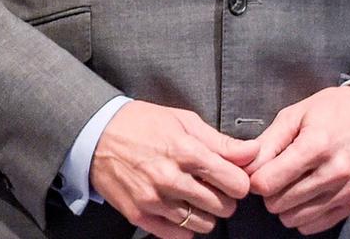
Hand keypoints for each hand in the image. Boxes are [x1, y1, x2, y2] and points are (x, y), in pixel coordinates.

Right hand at [89, 100, 256, 238]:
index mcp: (187, 152)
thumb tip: (253, 152)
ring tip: (199, 198)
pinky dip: (185, 228)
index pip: (235, 182)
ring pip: (202, 224)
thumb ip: (221, 142)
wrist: (96, 135)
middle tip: (217, 188)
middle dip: (226, 198)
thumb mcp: (185, 121)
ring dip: (207, 214)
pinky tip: (182, 210)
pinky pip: (177, 236)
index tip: (235, 178)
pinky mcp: (139, 215)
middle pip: (222, 206)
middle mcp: (171, 179)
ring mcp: (154, 200)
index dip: (241, 182)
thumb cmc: (143, 124)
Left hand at [245, 85, 349, 233]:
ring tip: (295, 183)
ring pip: (293, 218)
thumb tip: (246, 168)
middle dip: (271, 191)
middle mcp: (334, 171)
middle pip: (278, 204)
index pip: (266, 183)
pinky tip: (308, 195)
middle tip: (280, 174)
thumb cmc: (335, 110)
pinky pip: (314, 225)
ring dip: (287, 205)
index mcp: (317, 145)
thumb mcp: (296, 114)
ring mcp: (346, 189)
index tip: (263, 168)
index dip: (256, 177)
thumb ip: (267, 142)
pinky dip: (304, 214)